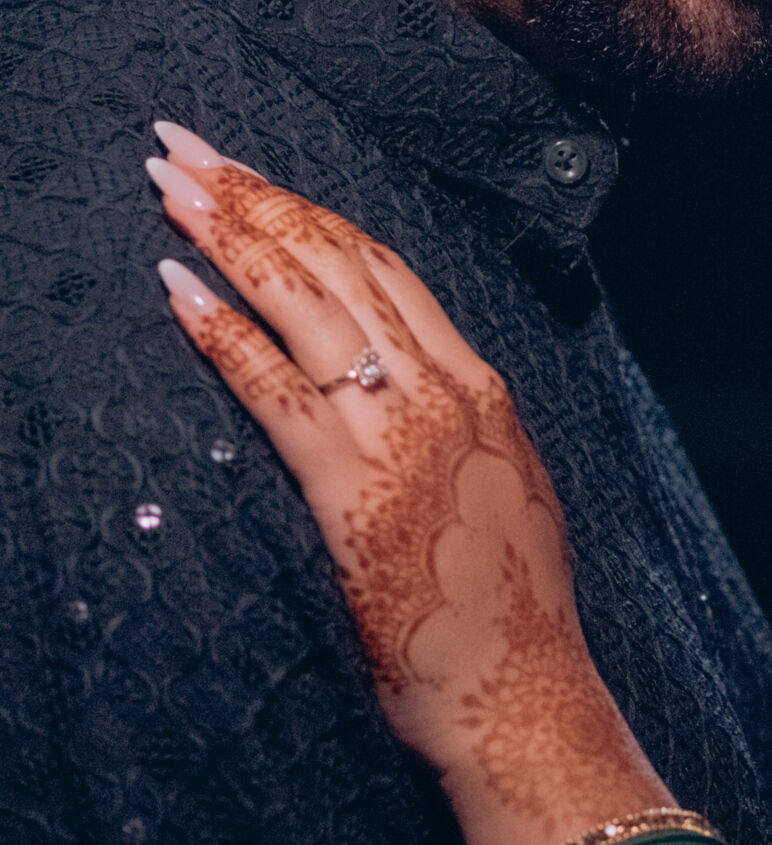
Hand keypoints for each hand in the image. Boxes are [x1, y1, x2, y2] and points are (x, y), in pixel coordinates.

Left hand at [147, 122, 661, 844]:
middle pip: (338, 262)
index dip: (308, 211)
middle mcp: (447, 389)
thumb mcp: (493, 498)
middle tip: (184, 147)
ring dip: (230, 234)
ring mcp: (403, 432)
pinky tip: (176, 290)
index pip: (383, 269)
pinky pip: (276, 389)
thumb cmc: (506, 621)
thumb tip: (403, 408)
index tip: (249, 172)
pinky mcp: (355, 486)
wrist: (528, 697)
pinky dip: (222, 333)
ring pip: (306, 301)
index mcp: (480, 388)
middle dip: (254, 195)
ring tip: (170, 187)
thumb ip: (451, 439)